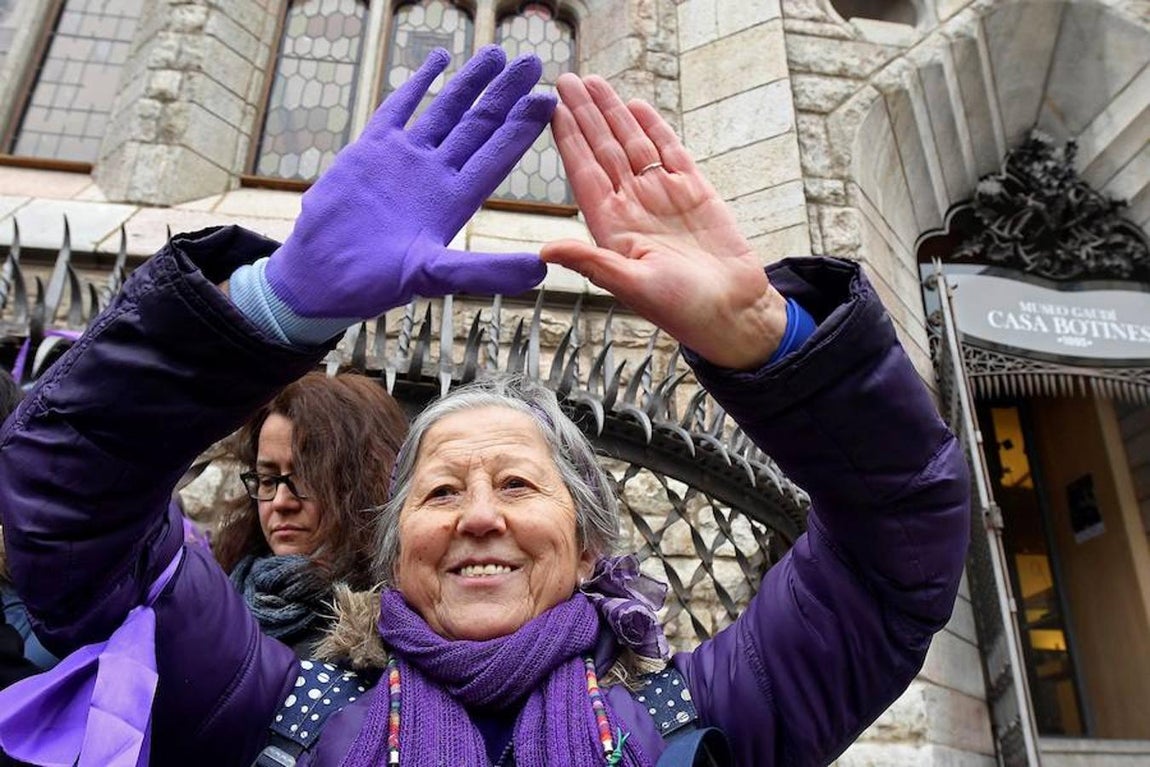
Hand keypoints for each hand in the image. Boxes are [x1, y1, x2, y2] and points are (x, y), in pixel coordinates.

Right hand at [267, 46, 554, 319]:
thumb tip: (539, 270)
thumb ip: (484, 271)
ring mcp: (404, 159)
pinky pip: (400, 108)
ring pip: (445, 111)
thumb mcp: (435, 276)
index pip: (496, 156)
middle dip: (505, 95)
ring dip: (470, 83)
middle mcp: (436, 175)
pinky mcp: (371, 150)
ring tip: (496, 55)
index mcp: (455, 201)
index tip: (547, 100)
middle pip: (479, 126)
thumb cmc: (374, 282)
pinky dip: (419, 84)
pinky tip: (439, 60)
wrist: (320, 273)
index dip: (522, 128)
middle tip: (532, 64)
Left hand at [541, 74, 786, 369]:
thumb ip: (592, 263)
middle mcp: (633, 206)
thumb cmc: (683, 310)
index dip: (568, 140)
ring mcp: (663, 196)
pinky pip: (670, 152)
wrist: (733, 312)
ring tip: (594, 83)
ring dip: (614, 113)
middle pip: (604, 149)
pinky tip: (636, 106)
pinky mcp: (695, 191)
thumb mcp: (633, 287)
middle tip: (566, 79)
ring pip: (633, 144)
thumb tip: (545, 251)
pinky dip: (654, 128)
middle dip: (586, 114)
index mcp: (613, 227)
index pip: (584, 173)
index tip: (550, 109)